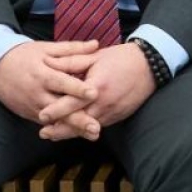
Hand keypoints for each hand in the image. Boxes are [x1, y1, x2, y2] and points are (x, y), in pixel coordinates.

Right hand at [0, 40, 101, 132]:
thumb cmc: (24, 56)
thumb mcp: (46, 49)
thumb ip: (72, 49)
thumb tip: (96, 44)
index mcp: (43, 74)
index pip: (62, 83)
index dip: (78, 89)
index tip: (95, 93)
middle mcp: (38, 93)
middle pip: (60, 109)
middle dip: (79, 120)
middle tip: (96, 128)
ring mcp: (34, 107)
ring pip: (56, 121)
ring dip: (74, 129)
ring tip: (92, 136)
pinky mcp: (31, 115)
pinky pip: (49, 125)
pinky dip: (63, 130)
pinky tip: (79, 135)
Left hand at [37, 41, 158, 140]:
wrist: (150, 66)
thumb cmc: (120, 58)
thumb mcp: (94, 57)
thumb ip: (71, 61)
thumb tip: (48, 63)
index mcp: (97, 86)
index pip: (73, 102)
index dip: (57, 110)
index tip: (42, 116)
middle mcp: (105, 103)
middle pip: (79, 122)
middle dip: (60, 130)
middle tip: (44, 133)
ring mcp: (113, 112)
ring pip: (88, 128)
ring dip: (71, 132)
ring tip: (53, 135)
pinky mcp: (118, 117)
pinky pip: (98, 125)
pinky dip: (85, 129)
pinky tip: (74, 130)